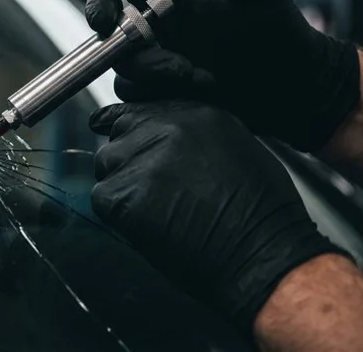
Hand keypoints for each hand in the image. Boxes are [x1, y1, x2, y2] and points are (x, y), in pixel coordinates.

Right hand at [84, 0, 360, 151]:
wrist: (294, 84)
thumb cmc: (279, 32)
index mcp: (168, 3)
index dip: (100, 5)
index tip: (103, 22)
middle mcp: (158, 34)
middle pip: (116, 44)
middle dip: (143, 59)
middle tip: (182, 68)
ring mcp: (160, 67)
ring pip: (126, 77)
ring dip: (159, 82)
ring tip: (203, 80)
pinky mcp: (167, 98)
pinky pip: (143, 103)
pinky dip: (167, 100)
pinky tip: (204, 93)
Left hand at [89, 100, 344, 333]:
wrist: (260, 252)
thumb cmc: (260, 212)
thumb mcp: (236, 147)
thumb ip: (193, 134)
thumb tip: (162, 138)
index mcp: (194, 112)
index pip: (139, 109)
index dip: (131, 130)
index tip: (128, 143)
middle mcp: (164, 128)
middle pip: (119, 135)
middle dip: (128, 161)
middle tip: (153, 191)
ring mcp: (140, 159)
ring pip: (106, 165)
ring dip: (121, 185)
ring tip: (156, 210)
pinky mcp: (122, 194)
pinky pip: (102, 197)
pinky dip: (118, 214)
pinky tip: (150, 225)